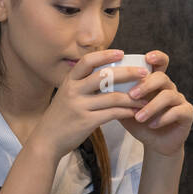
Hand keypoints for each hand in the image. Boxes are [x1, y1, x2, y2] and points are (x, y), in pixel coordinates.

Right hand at [28, 50, 143, 159]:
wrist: (46, 140)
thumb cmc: (61, 117)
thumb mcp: (66, 95)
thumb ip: (82, 85)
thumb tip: (107, 74)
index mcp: (69, 81)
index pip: (87, 61)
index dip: (105, 55)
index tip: (121, 53)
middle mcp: (73, 91)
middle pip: (105, 76)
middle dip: (128, 73)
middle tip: (144, 73)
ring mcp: (79, 106)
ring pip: (113, 97)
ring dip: (132, 97)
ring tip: (146, 98)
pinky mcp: (86, 122)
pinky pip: (112, 114)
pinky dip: (127, 112)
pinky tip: (135, 112)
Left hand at [117, 50, 192, 158]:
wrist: (155, 144)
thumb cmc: (139, 122)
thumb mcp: (124, 108)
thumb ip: (116, 95)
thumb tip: (97, 83)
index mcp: (155, 82)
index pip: (160, 63)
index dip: (157, 57)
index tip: (147, 57)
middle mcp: (169, 87)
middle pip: (161, 77)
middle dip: (146, 85)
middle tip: (132, 95)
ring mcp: (180, 99)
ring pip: (169, 95)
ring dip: (151, 106)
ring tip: (138, 117)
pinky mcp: (187, 113)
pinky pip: (178, 111)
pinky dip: (163, 118)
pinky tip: (152, 125)